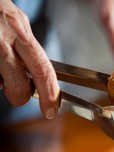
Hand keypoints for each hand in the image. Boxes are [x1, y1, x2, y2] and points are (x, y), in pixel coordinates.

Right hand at [0, 0, 58, 118]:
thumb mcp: (16, 22)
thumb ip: (26, 46)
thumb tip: (35, 74)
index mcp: (21, 33)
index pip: (43, 69)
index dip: (50, 94)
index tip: (52, 109)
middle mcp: (3, 41)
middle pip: (20, 85)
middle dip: (21, 97)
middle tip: (20, 97)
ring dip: (2, 84)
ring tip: (1, 70)